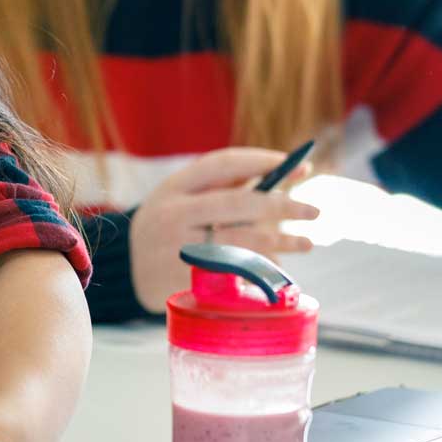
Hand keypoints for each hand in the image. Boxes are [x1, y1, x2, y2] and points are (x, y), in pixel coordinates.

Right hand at [129, 147, 319, 311]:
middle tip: (314, 210)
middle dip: (281, 205)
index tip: (299, 167)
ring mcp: (176, 248)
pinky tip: (278, 269)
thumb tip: (284, 174)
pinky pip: (232, 273)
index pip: (223, 164)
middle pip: (237, 204)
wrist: (127, 272)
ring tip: (307, 242)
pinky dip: (260, 270)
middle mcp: (172, 213)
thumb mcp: (180, 199)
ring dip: (280, 242)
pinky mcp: (183, 278)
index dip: (263, 162)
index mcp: (174, 186)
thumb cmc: (167, 228)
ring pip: (239, 241)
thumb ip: (221, 186)